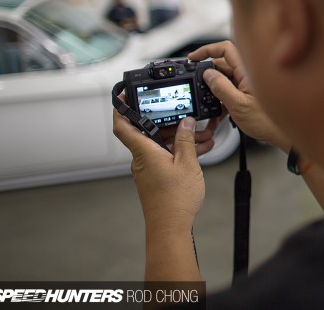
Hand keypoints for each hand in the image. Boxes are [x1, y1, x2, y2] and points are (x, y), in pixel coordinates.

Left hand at [113, 108, 213, 228]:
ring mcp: (148, 170)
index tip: (123, 96)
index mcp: (144, 152)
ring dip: (181, 140)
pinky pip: (166, 158)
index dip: (121, 108)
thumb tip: (185, 123)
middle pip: (151, 133)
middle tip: (189, 119)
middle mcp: (142, 159)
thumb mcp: (187, 163)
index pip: (123, 125)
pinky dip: (180, 153)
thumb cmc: (174, 201)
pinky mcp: (156, 178)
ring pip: (162, 146)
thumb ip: (185, 140)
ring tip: (202, 138)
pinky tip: (199, 152)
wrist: (170, 227)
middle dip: (171, 124)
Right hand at [188, 41, 290, 151]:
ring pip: (223, 80)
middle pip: (221, 65)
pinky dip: (220, 101)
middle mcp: (247, 75)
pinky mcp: (246, 95)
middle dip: (207, 76)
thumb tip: (207, 74)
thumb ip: (221, 87)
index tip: (193, 58)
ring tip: (206, 105)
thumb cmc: (267, 122)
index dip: (207, 50)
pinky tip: (215, 115)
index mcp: (247, 71)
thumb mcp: (238, 105)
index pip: (225, 49)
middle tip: (197, 87)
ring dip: (212, 92)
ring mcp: (246, 85)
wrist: (280, 136)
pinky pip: (229, 92)